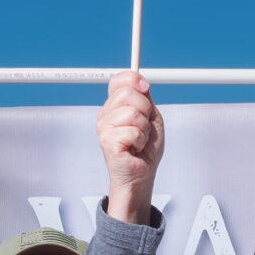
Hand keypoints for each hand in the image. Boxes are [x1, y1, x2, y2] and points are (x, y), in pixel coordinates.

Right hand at [97, 71, 162, 221]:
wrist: (142, 174)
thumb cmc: (145, 149)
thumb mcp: (151, 116)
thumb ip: (145, 98)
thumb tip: (141, 81)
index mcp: (114, 106)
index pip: (119, 80)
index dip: (134, 80)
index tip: (145, 88)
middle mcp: (105, 115)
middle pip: (127, 93)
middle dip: (145, 110)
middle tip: (143, 126)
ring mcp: (104, 128)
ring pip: (133, 113)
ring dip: (144, 129)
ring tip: (139, 140)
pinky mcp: (108, 142)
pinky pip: (133, 131)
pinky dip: (141, 140)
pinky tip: (134, 148)